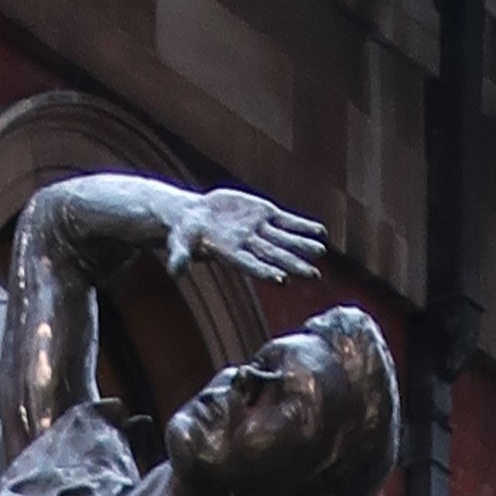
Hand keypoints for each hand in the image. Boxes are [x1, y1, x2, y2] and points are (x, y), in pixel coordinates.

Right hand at [169, 185, 322, 283]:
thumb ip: (180, 257)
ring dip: (303, 246)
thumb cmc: (185, 233)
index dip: (265, 272)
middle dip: (294, 265)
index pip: (251, 265)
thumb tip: (174, 272)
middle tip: (313, 275)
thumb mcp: (180, 243)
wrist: (196, 216)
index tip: (282, 280)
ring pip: (285, 240)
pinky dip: (303, 226)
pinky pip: (287, 222)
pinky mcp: (264, 214)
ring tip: (321, 252)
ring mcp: (259, 230)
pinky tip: (320, 232)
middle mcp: (249, 245)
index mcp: (231, 254)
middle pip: (274, 257)